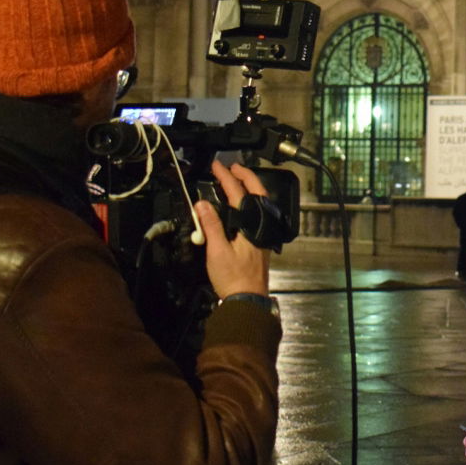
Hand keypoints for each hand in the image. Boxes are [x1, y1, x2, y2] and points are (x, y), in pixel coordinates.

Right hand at [196, 160, 270, 298]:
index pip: (239, 195)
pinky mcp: (261, 241)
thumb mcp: (217, 251)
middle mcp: (261, 226)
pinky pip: (258, 214)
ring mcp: (263, 234)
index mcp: (251, 225)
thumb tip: (202, 203)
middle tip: (232, 166)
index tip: (217, 166)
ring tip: (237, 179)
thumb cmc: (232, 277)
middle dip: (246, 177)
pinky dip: (250, 202)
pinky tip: (242, 205)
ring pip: (260, 203)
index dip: (227, 178)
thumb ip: (211, 226)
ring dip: (249, 188)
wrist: (248, 299)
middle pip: (257, 194)